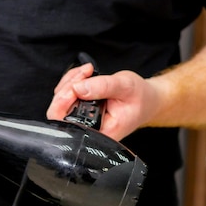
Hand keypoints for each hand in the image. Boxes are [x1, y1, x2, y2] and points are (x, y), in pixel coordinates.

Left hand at [46, 63, 160, 140]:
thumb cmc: (140, 97)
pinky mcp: (79, 110)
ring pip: (60, 102)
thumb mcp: (125, 87)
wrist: (147, 98)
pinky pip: (65, 95)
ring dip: (70, 82)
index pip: (68, 126)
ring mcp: (81, 120)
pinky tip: (85, 75)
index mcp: (99, 133)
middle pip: (58, 113)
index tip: (76, 87)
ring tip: (88, 72)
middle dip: (67, 88)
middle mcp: (87, 130)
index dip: (63, 106)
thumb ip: (103, 87)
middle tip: (85, 73)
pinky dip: (71, 81)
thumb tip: (78, 88)